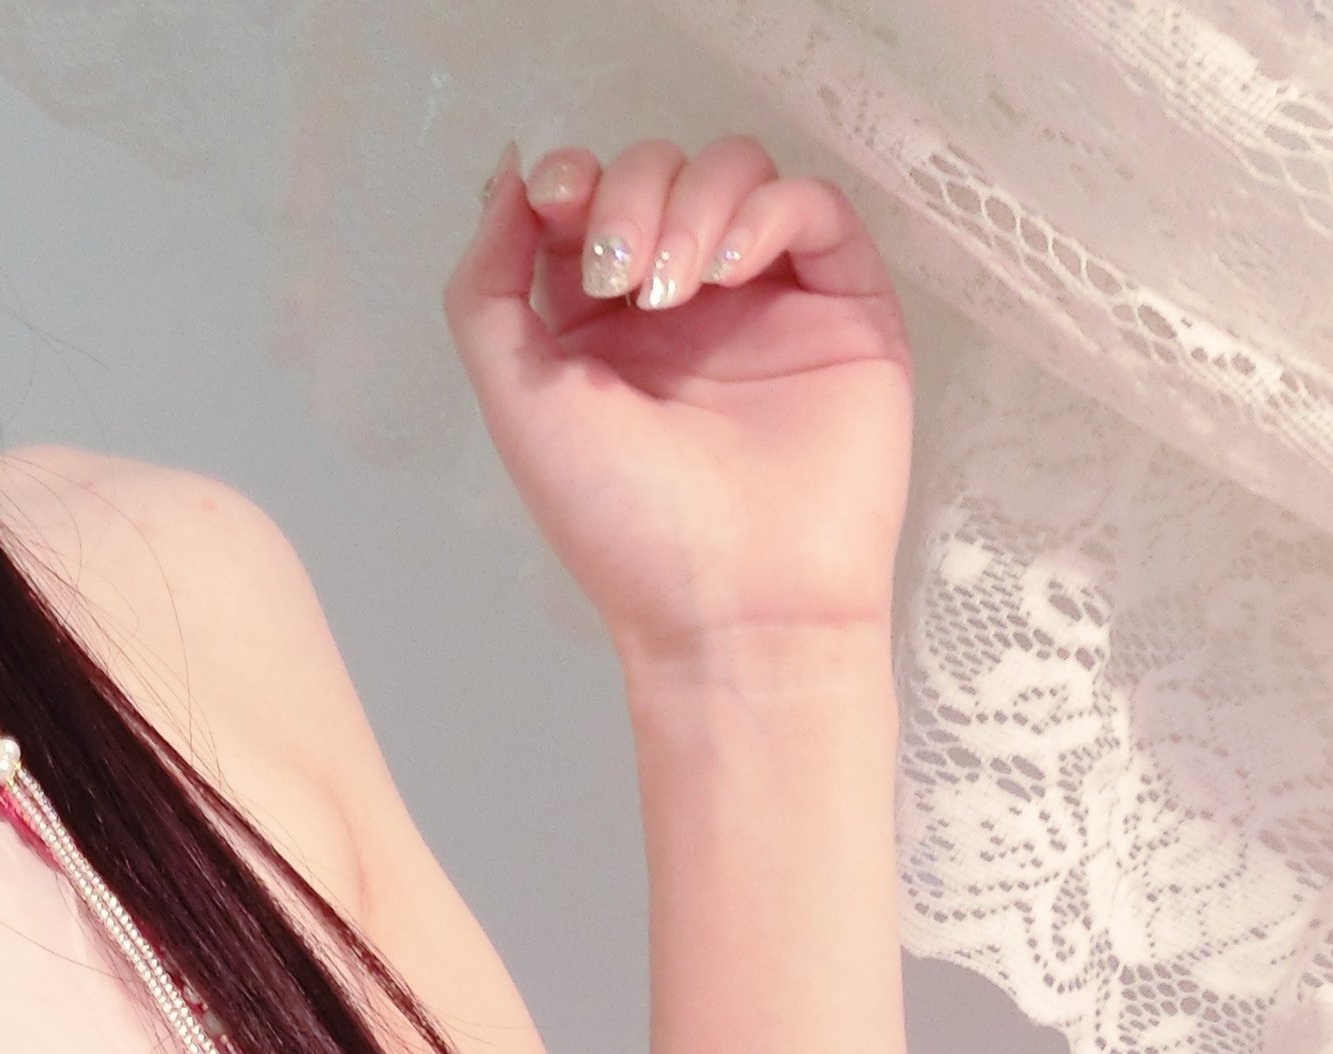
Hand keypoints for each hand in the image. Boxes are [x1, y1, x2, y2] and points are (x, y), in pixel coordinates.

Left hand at [446, 139, 912, 665]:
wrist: (735, 603)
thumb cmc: (622, 520)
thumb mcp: (518, 401)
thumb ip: (487, 291)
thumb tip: (511, 181)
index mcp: (601, 326)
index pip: (588, 202)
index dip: (572, 179)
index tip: (557, 203)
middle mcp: (684, 304)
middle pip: (659, 171)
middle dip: (629, 196)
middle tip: (623, 277)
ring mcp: (767, 300)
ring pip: (735, 172)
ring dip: (693, 202)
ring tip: (675, 288)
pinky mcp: (845, 306)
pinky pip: (814, 205)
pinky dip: (768, 211)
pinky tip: (732, 269)